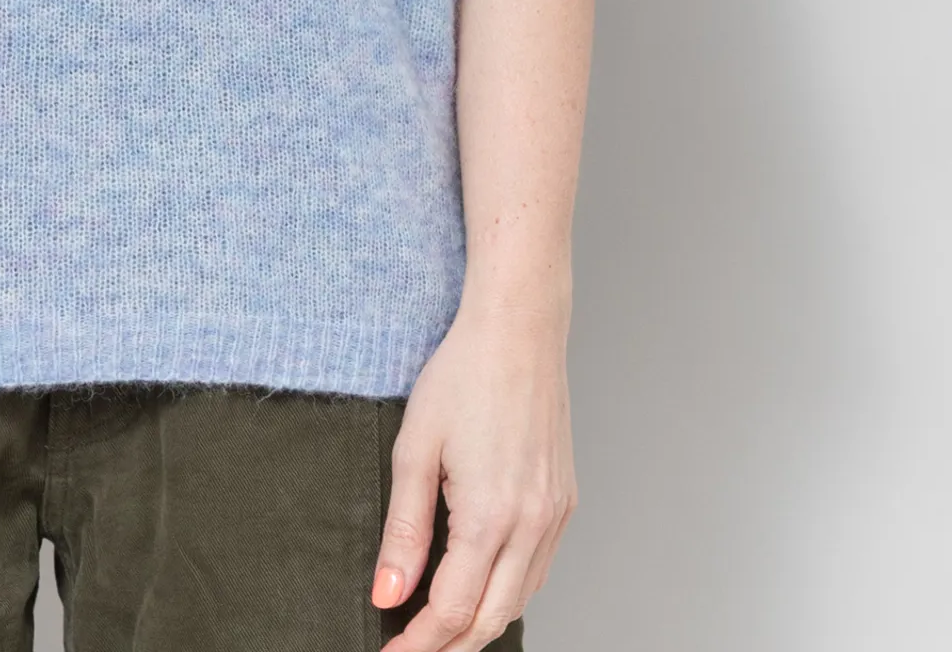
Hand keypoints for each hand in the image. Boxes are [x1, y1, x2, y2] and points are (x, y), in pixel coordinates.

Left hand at [370, 302, 577, 650]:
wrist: (519, 332)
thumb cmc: (462, 377)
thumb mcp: (415, 448)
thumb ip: (403, 530)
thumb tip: (386, 594)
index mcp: (490, 516)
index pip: (452, 610)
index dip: (419, 642)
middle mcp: (532, 525)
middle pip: (490, 619)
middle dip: (449, 646)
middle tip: (409, 649)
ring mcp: (555, 516)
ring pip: (518, 600)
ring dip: (479, 623)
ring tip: (438, 627)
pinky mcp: (565, 503)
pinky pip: (537, 570)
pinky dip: (507, 592)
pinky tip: (480, 585)